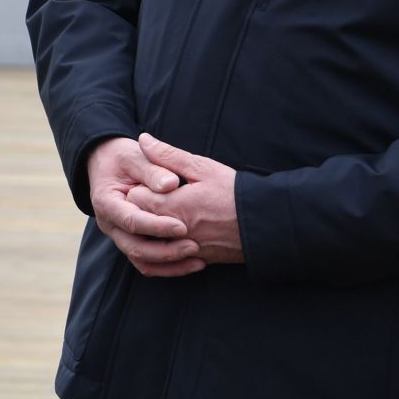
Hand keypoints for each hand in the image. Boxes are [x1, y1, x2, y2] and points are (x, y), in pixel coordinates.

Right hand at [85, 136, 198, 277]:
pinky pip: (148, 264)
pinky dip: (169, 267)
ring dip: (170, 264)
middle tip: (194, 246)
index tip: (183, 226)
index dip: (157, 226)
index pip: (131, 220)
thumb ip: (153, 169)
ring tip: (198, 260)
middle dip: (166, 251)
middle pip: (135, 248)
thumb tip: (171, 184)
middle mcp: (110, 224)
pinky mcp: (132, 242)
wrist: (108, 163)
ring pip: (142, 261)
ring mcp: (120, 236)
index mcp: (107, 202)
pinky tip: (192, 263)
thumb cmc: (124, 158)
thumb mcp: (136, 157)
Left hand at [128, 135, 244, 265]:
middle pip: (139, 221)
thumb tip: (143, 139)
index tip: (149, 180)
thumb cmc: (233, 192)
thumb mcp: (202, 167)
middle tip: (155, 195)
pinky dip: (166, 246)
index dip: (138, 186)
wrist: (264, 224)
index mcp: (172, 206)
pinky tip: (175, 231)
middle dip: (142, 207)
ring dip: (152, 228)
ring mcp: (184, 249)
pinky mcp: (195, 259)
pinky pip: (167, 259)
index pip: (134, 198)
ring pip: (151, 242)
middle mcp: (174, 232)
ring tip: (164, 212)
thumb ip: (169, 155)